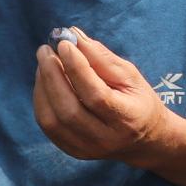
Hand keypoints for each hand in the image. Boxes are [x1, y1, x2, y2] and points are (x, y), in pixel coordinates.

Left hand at [32, 31, 169, 162]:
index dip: (77, 68)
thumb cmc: (137, 100)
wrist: (144, 139)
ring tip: (45, 63)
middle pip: (69, 110)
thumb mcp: (130, 75)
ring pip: (52, 120)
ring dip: (43, 87)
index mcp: (126, 119)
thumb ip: (102, 57)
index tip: (65, 44)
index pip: (96, 95)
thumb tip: (73, 36)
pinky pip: (47, 125)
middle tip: (46, 50)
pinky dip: (41, 99)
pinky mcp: (73, 150)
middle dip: (52, 76)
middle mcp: (105, 139)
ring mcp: (87, 148)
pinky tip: (45, 81)